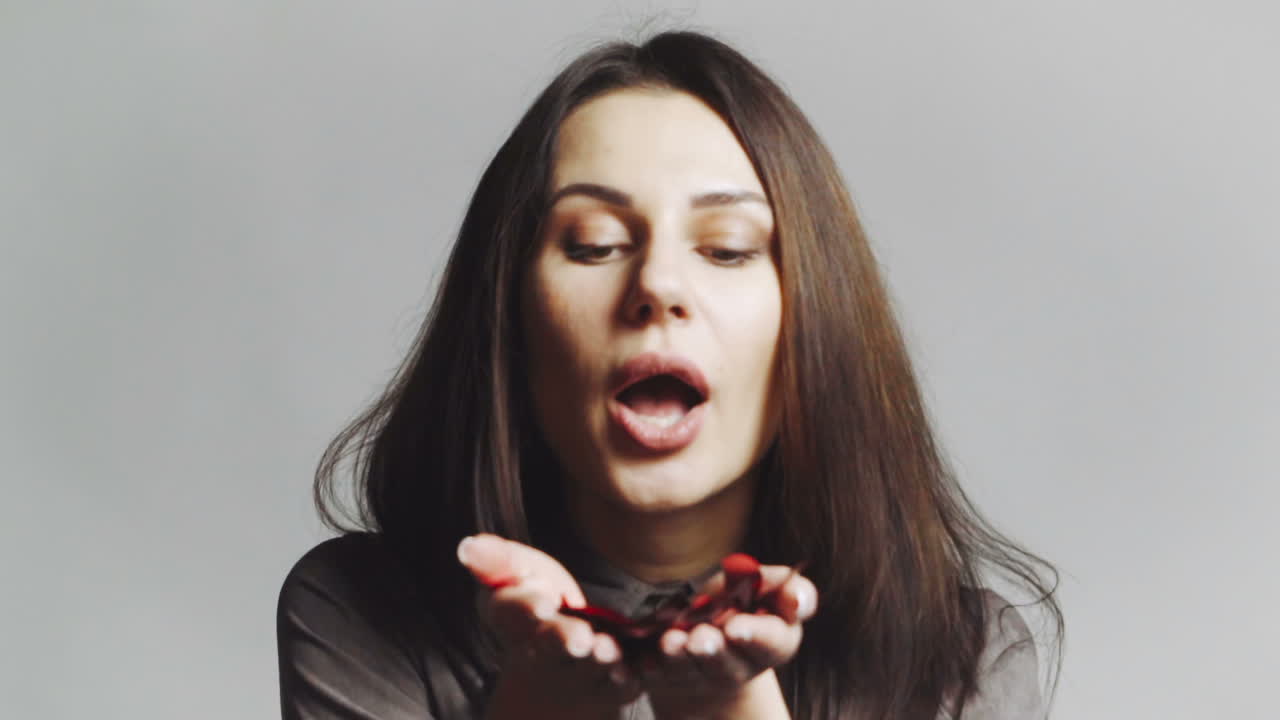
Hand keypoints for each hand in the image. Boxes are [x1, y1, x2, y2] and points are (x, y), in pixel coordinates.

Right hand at [457, 534, 641, 716]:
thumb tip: (467, 546)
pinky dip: (628, 677)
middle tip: (579, 638)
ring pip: (584, 669)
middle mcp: (540, 651)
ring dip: (597, 660)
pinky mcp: (610, 687)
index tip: (543, 600)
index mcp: (513, 619)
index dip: (523, 606)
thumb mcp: (521, 575)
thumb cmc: (540, 604)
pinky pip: (619, 686)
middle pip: (547, 645)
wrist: (561, 668)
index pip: (507, 611)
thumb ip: (501, 562)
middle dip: (560, 639)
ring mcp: (574, 674)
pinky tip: (636, 669)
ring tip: (607, 649)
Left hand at [641, 564, 817, 718]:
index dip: (755, 634)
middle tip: (701, 638)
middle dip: (713, 651)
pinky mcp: (669, 680)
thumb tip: (800, 597)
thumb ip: (785, 588)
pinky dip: (648, 666)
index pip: (771, 642)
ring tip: (671, 640)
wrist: (707, 633)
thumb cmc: (742, 603)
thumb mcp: (765, 589)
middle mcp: (740, 667)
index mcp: (772, 643)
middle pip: (728, 663)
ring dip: (679, 657)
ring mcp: (703, 678)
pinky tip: (641, 656)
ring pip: (690, 671)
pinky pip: (657, 675)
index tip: (736, 626)